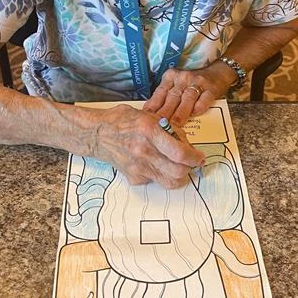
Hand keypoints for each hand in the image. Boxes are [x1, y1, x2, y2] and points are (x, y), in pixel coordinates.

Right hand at [89, 104, 204, 188]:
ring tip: (178, 166)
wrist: (97, 134)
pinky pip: (155, 181)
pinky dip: (161, 174)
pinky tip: (156, 164)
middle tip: (192, 163)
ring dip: (179, 175)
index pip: (180, 153)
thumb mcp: (148, 116)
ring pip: (169, 181)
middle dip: (190, 168)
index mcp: (149, 131)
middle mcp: (144, 151)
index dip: (195, 158)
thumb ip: (169, 129)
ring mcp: (138, 167)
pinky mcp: (134, 177)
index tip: (200, 158)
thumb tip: (187, 144)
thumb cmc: (122, 121)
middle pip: (178, 171)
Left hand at [143, 64, 234, 126]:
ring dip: (180, 114)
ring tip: (175, 127)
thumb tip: (151, 116)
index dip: (153, 108)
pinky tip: (194, 115)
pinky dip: (199, 108)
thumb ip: (166, 97)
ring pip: (187, 99)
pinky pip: (203, 99)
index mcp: (171, 76)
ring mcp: (197, 82)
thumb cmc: (193, 83)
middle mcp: (183, 78)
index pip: (159, 93)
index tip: (146, 120)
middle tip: (158, 128)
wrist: (218, 72)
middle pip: (172, 98)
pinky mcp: (211, 88)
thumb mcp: (176, 84)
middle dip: (164, 114)